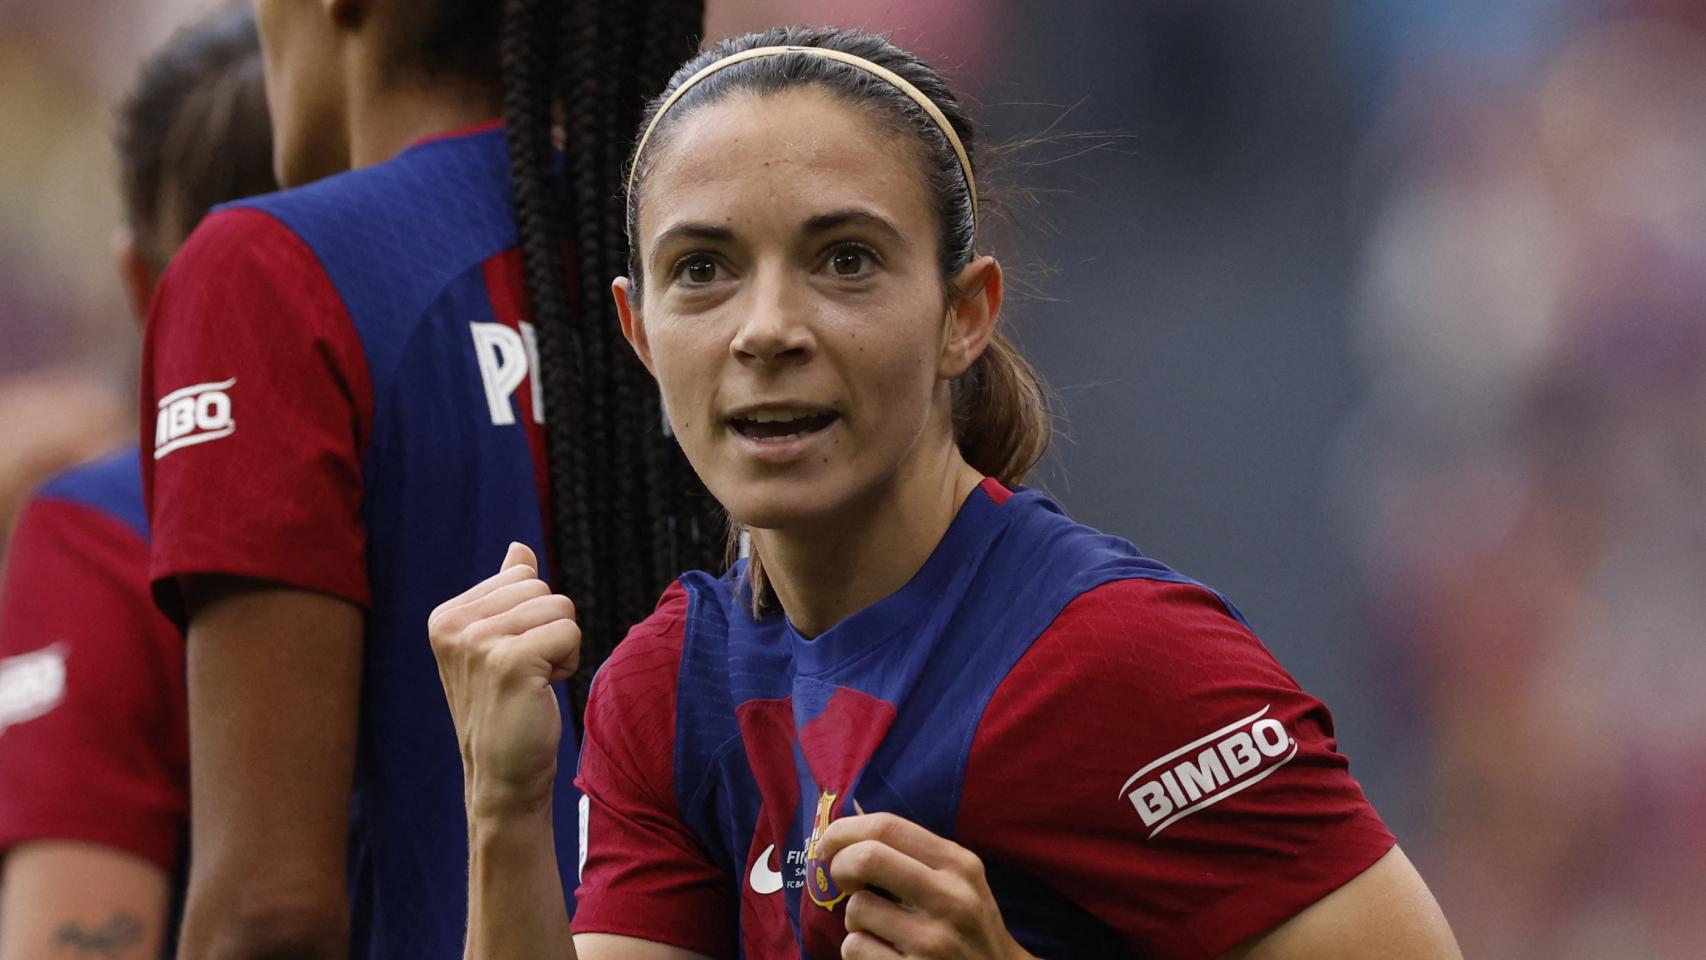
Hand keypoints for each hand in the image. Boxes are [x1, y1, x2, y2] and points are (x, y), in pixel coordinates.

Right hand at [427, 542, 579, 818]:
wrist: (503, 775)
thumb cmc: (507, 708)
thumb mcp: (499, 643)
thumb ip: (507, 593)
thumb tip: (519, 549)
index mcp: (446, 616)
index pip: (523, 576)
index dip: (534, 618)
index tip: (513, 659)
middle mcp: (454, 625)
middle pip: (543, 587)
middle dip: (550, 629)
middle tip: (526, 673)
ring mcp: (477, 642)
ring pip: (560, 607)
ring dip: (560, 648)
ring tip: (532, 683)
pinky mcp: (508, 661)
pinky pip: (569, 632)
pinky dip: (568, 662)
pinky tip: (541, 691)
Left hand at [817, 812, 1035, 959]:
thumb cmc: (966, 926)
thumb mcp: (959, 882)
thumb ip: (915, 855)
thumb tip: (848, 828)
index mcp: (959, 865)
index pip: (887, 826)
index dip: (844, 830)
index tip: (828, 843)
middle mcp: (951, 898)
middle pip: (867, 857)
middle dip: (840, 865)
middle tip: (843, 880)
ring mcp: (934, 941)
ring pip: (857, 909)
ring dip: (854, 919)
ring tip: (877, 928)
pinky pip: (855, 948)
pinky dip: (856, 949)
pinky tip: (882, 954)